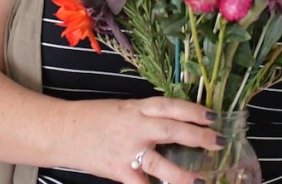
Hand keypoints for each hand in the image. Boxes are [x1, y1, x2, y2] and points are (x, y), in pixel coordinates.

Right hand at [66, 96, 222, 183]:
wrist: (62, 131)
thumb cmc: (94, 119)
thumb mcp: (123, 109)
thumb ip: (148, 116)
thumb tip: (178, 123)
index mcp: (137, 107)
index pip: (170, 106)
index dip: (193, 110)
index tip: (214, 116)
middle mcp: (135, 127)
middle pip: (171, 130)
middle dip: (198, 136)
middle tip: (219, 141)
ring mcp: (127, 151)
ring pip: (160, 164)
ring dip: (183, 175)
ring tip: (202, 181)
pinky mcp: (118, 171)